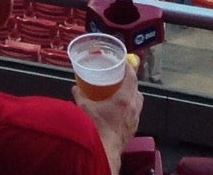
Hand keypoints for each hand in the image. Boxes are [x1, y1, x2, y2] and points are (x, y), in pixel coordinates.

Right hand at [74, 56, 143, 173]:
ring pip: (137, 103)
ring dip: (131, 97)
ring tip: (120, 95)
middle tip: (120, 79)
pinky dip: (129, 109)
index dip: (129, 68)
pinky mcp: (133, 130)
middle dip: (130, 83)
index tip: (125, 62)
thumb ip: (80, 95)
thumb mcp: (84, 108)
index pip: (131, 78)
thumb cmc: (95, 128)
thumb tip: (75, 87)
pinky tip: (118, 112)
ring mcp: (134, 120)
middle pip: (137, 91)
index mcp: (124, 99)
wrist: (103, 151)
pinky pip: (134, 115)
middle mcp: (133, 108)